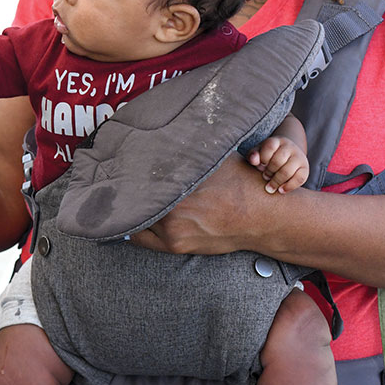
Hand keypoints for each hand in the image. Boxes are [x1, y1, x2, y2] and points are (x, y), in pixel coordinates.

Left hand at [131, 156, 269, 254]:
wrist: (263, 217)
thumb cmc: (241, 183)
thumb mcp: (215, 159)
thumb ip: (189, 152)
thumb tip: (165, 138)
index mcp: (178, 187)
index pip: (139, 179)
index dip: (129, 171)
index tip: (124, 165)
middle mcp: (172, 212)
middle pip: (135, 200)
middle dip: (130, 190)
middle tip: (121, 179)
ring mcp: (172, 232)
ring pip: (137, 219)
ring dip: (132, 208)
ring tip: (127, 196)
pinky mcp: (175, 246)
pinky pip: (141, 238)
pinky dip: (135, 227)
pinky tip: (132, 216)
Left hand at [248, 136, 308, 193]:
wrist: (287, 155)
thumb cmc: (267, 155)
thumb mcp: (258, 152)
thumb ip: (253, 155)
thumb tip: (254, 160)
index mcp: (277, 141)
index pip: (270, 147)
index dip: (263, 158)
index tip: (261, 165)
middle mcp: (290, 147)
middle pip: (278, 161)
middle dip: (269, 172)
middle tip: (265, 176)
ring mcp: (299, 157)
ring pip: (287, 172)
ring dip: (276, 181)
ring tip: (270, 186)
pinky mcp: (305, 168)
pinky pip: (299, 179)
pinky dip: (289, 186)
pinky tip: (280, 190)